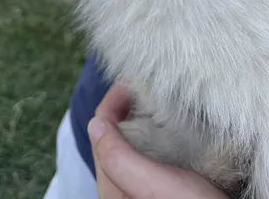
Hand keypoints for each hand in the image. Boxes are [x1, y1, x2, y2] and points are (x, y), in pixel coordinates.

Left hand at [89, 86, 228, 198]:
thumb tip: (95, 124)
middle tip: (148, 90)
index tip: (133, 81)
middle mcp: (121, 195)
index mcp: (111, 192)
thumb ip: (118, 158)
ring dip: (140, 127)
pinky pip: (147, 165)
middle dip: (126, 112)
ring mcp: (141, 196)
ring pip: (130, 152)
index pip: (99, 132)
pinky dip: (154, 144)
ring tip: (160, 109)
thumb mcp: (153, 185)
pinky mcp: (160, 197)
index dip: (112, 102)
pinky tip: (173, 138)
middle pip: (113, 141)